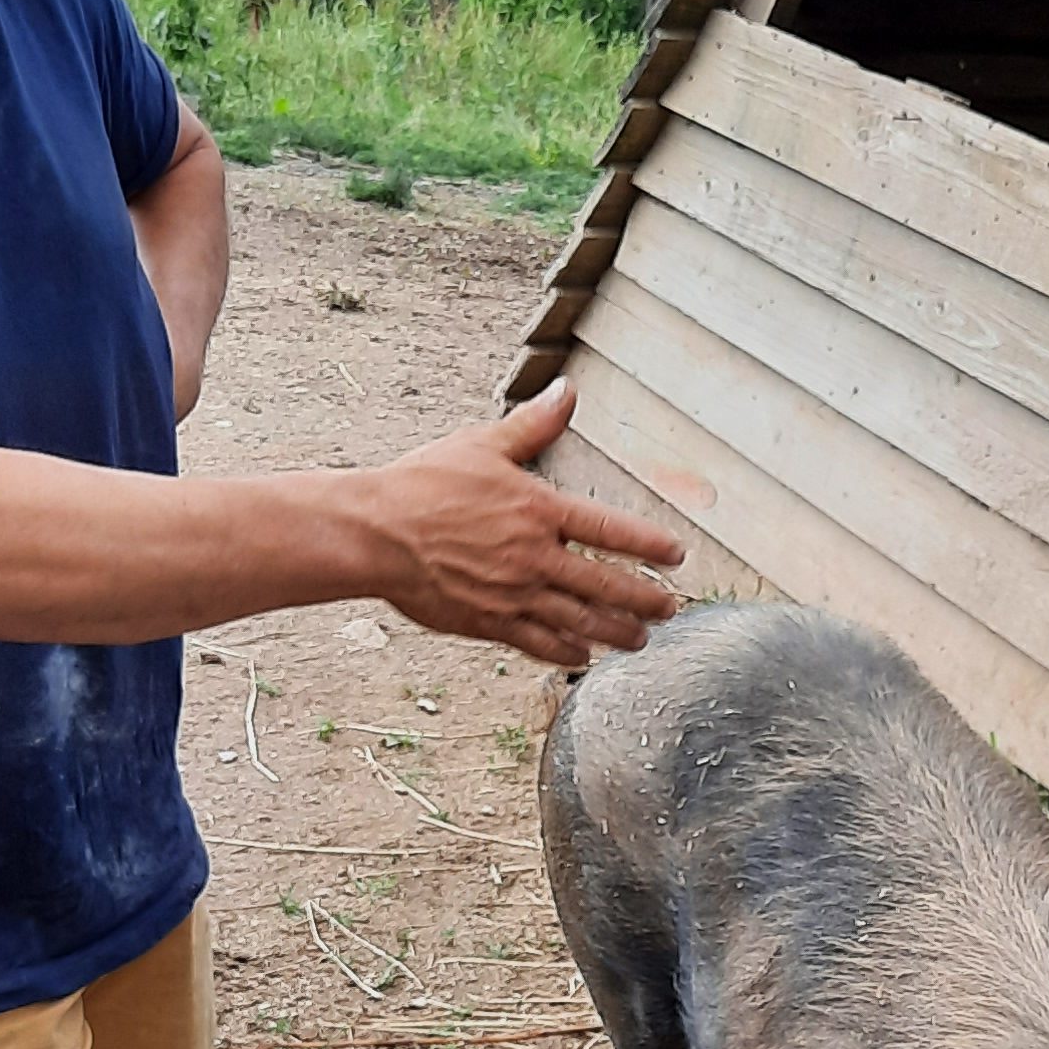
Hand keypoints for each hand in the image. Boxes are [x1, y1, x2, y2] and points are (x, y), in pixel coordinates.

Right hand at [359, 382, 682, 663]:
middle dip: (645, 600)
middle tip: (669, 608)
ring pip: (581, 621)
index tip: (676, 555)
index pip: (610, 529)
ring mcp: (513, 594)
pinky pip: (538, 643)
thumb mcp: (481, 445)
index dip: (650, 544)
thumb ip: (533, 426)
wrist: (372, 533)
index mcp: (538, 510)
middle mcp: (534, 557)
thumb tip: (566, 392)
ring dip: (617, 632)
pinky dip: (567, 652)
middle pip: (607, 585)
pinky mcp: (488, 622)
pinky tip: (584, 656)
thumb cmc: (421, 485)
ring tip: (640, 639)